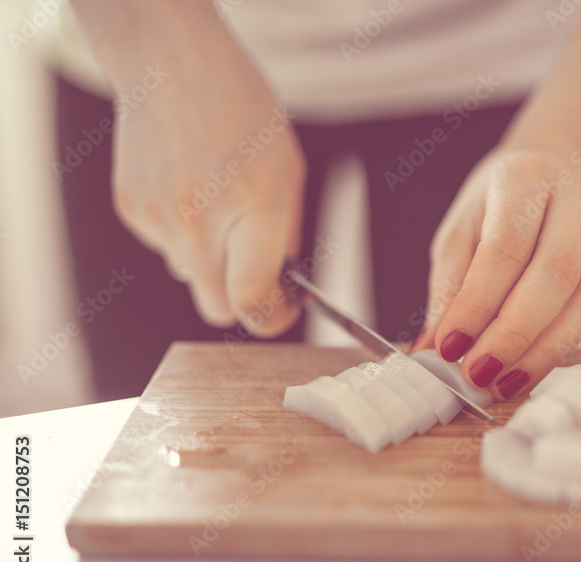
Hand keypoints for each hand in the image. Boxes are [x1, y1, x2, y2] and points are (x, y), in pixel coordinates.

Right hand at [110, 37, 304, 335]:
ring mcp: (160, 220)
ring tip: (218, 202)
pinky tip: (189, 186)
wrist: (171, 64)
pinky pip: (165, 244)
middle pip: (217, 308)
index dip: (274, 318)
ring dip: (209, 257)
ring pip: (189, 274)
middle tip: (258, 273)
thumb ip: (286, 232)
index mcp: (254, 211)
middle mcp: (201, 223)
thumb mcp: (288, 170)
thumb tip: (282, 280)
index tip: (284, 310)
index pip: (253, 300)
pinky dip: (181, 230)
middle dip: (241, 300)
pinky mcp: (133, 211)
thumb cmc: (240, 111)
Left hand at [414, 150, 580, 398]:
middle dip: (512, 334)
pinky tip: (528, 369)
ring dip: (542, 351)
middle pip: (554, 274)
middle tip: (477, 373)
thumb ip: (448, 287)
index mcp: (527, 179)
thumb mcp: (461, 229)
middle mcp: (576, 197)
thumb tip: (431, 348)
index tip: (449, 347)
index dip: (476, 303)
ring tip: (503, 383)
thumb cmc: (500, 201)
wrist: (561, 167)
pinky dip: (560, 347)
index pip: (505, 247)